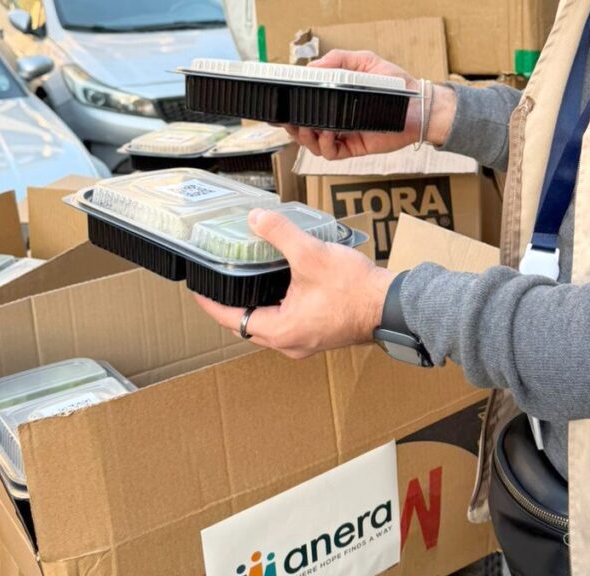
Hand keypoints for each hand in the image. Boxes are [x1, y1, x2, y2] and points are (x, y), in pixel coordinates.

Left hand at [194, 209, 394, 358]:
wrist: (392, 306)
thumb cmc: (355, 289)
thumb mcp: (311, 254)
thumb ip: (280, 234)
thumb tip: (255, 218)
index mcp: (281, 330)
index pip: (233, 320)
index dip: (211, 304)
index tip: (197, 292)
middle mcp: (290, 344)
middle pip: (248, 327)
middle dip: (232, 307)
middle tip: (219, 286)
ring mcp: (306, 343)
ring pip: (269, 328)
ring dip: (257, 309)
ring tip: (246, 285)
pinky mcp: (319, 337)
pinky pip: (288, 326)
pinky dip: (278, 310)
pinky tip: (280, 290)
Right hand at [282, 50, 456, 159]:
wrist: (419, 108)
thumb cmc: (396, 85)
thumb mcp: (365, 62)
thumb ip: (338, 60)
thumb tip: (312, 67)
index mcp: (336, 100)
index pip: (307, 108)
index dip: (292, 110)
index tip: (283, 107)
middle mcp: (337, 119)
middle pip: (305, 130)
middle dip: (293, 128)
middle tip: (289, 121)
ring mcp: (345, 135)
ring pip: (314, 145)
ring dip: (306, 138)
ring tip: (307, 128)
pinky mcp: (354, 148)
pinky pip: (331, 154)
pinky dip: (324, 147)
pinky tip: (325, 135)